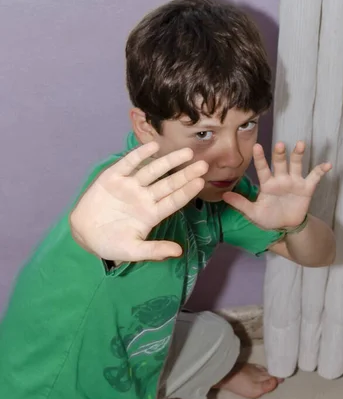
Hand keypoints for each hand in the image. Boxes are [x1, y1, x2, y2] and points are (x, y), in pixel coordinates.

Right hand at [70, 142, 207, 262]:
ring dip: (169, 161)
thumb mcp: (132, 251)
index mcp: (151, 214)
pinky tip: (153, 147)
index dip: (186, 192)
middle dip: (185, 174)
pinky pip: (129, 163)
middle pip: (168, 184)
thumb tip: (179, 251)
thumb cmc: (111, 243)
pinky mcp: (113, 177)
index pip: (173, 201)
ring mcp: (130, 186)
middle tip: (203, 165)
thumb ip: (154, 250)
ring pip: (153, 171)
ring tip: (186, 152)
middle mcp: (144, 197)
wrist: (84, 234)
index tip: (200, 183)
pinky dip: (140, 155)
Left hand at [223, 141, 330, 230]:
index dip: (260, 158)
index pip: (262, 169)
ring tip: (300, 144)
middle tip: (279, 145)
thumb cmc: (268, 217)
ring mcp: (294, 182)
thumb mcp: (253, 213)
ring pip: (296, 165)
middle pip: (280, 163)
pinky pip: (314, 177)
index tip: (256, 146)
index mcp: (267, 184)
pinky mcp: (306, 188)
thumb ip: (240, 204)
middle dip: (279, 154)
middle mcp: (281, 179)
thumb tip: (224, 196)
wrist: (286, 226)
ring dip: (298, 155)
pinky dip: (320, 170)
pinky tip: (327, 165)